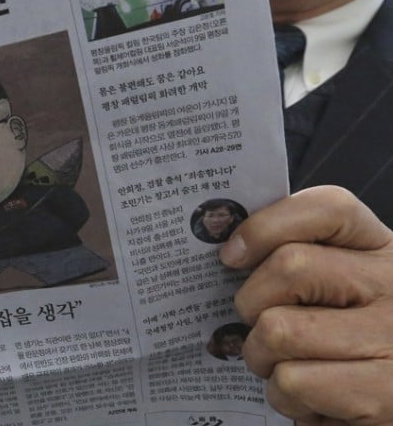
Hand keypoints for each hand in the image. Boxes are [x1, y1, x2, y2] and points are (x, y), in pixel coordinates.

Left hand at [219, 186, 392, 424]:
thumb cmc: (354, 348)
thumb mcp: (340, 293)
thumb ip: (300, 265)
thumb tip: (230, 254)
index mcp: (383, 251)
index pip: (328, 207)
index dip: (267, 225)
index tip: (232, 255)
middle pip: (290, 266)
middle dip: (251, 304)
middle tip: (259, 328)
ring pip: (278, 329)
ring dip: (262, 357)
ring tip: (285, 368)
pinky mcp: (384, 394)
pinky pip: (293, 381)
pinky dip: (286, 398)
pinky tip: (311, 401)